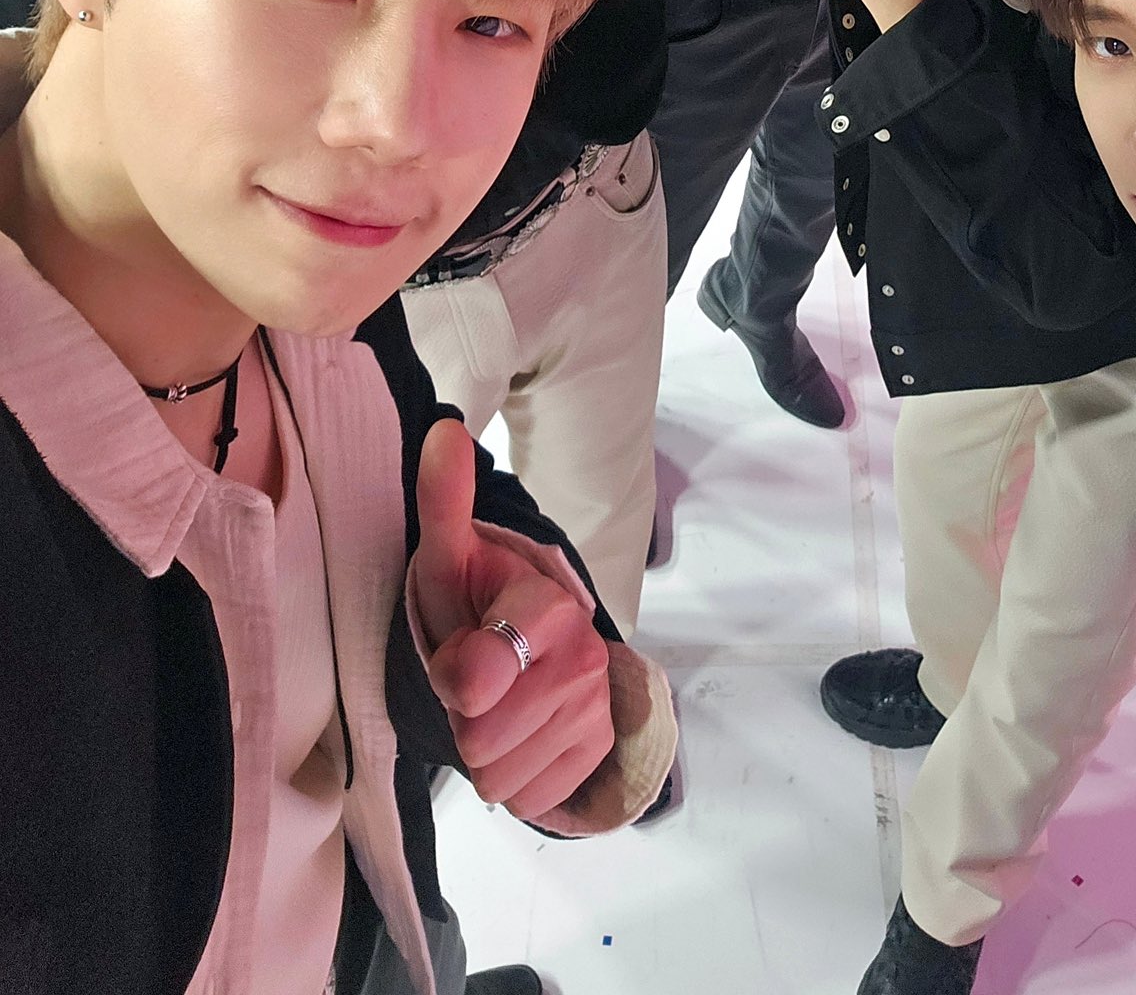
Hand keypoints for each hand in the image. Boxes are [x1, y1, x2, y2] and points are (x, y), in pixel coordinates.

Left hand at [413, 419, 614, 815]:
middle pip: (484, 739)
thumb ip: (445, 497)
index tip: (457, 646)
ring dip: (487, 750)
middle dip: (465, 719)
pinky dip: (516, 776)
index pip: (474, 678)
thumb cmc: (476, 596)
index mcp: (548, 605)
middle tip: (475, 681)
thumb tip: (443, 431)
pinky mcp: (599, 748)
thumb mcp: (449, 551)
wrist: (526, 640)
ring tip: (496, 703)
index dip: (447, 674)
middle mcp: (584, 655)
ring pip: (505, 776)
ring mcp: (596, 706)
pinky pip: (533, 798)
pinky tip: (519, 734)